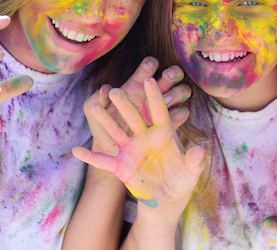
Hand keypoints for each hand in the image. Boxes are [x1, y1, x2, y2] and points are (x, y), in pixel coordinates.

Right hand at [72, 77, 204, 215]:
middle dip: (125, 105)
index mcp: (163, 133)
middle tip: (116, 91)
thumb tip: (200, 150)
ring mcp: (130, 150)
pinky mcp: (120, 166)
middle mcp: (144, 137)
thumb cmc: (182, 179)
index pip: (159, 111)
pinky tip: (75, 150)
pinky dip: (90, 157)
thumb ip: (195, 160)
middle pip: (134, 117)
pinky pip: (102, 160)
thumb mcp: (191, 172)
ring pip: (115, 132)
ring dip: (105, 121)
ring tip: (93, 107)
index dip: (155, 96)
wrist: (167, 198)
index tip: (149, 79)